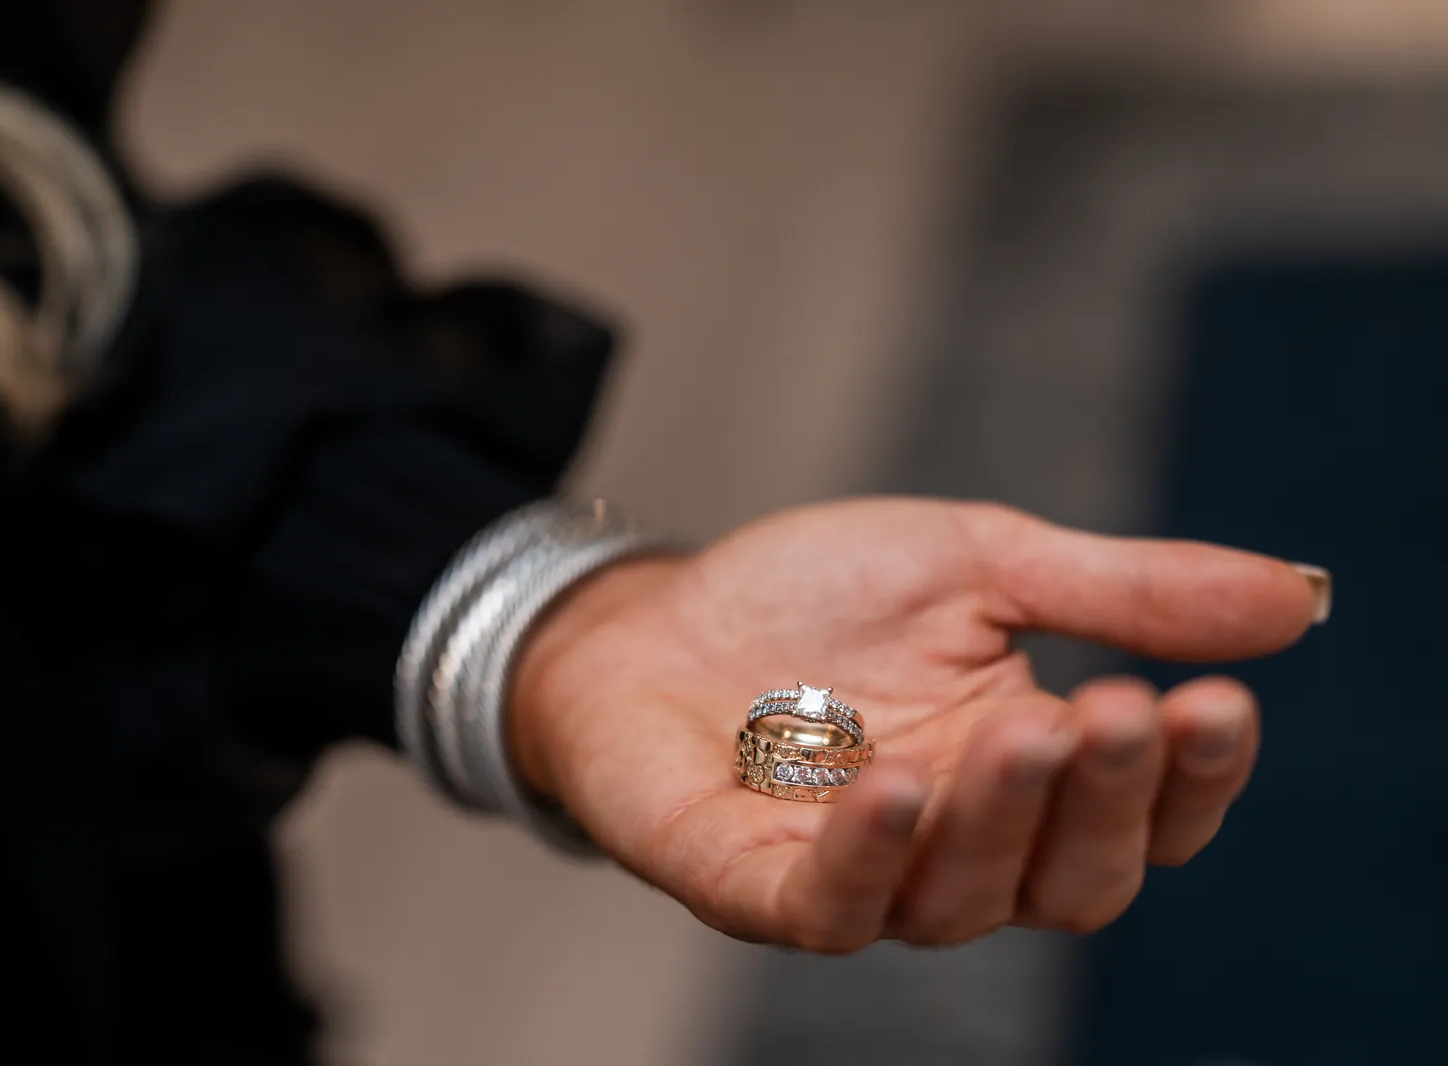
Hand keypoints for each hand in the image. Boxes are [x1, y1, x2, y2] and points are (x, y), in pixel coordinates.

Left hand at [510, 498, 1326, 951]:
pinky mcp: (754, 884)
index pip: (1140, 814)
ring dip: (1001, 821)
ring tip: (1019, 729)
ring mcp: (858, 874)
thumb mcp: (979, 563)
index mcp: (1026, 770)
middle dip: (1104, 800)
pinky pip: (831, 908)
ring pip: (966, 900)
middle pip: (1072, 877)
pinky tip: (898, 786)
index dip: (1190, 778)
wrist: (652, 612)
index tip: (1216, 701)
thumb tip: (1300, 600)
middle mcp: (957, 843)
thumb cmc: (815, 597)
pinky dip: (872, 858)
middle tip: (1115, 710)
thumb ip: (1120, 591)